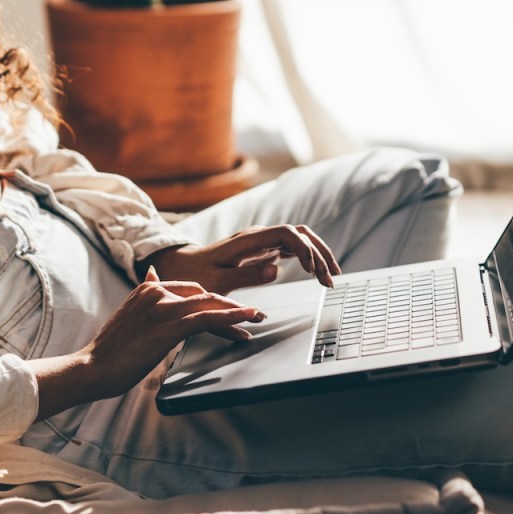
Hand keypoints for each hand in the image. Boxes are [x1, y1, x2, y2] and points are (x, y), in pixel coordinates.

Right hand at [29, 268, 266, 414]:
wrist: (93, 367)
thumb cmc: (110, 350)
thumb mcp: (128, 313)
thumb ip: (143, 294)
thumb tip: (150, 273)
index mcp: (147, 288)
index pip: (188, 288)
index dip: (211, 298)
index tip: (228, 306)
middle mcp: (156, 291)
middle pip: (203, 293)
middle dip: (229, 302)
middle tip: (250, 312)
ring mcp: (164, 307)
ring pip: (210, 303)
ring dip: (237, 309)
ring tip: (256, 315)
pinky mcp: (171, 326)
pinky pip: (209, 317)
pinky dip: (231, 316)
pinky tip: (246, 318)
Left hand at [145, 224, 341, 293]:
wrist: (181, 267)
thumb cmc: (196, 274)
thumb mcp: (217, 280)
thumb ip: (246, 275)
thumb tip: (277, 269)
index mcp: (248, 240)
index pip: (286, 233)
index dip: (303, 249)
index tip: (311, 271)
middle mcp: (259, 236)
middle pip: (300, 234)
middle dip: (319, 254)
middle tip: (330, 280)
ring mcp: (263, 242)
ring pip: (300, 241)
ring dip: (318, 256)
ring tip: (330, 279)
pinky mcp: (264, 251)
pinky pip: (293, 250)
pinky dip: (309, 260)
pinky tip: (318, 273)